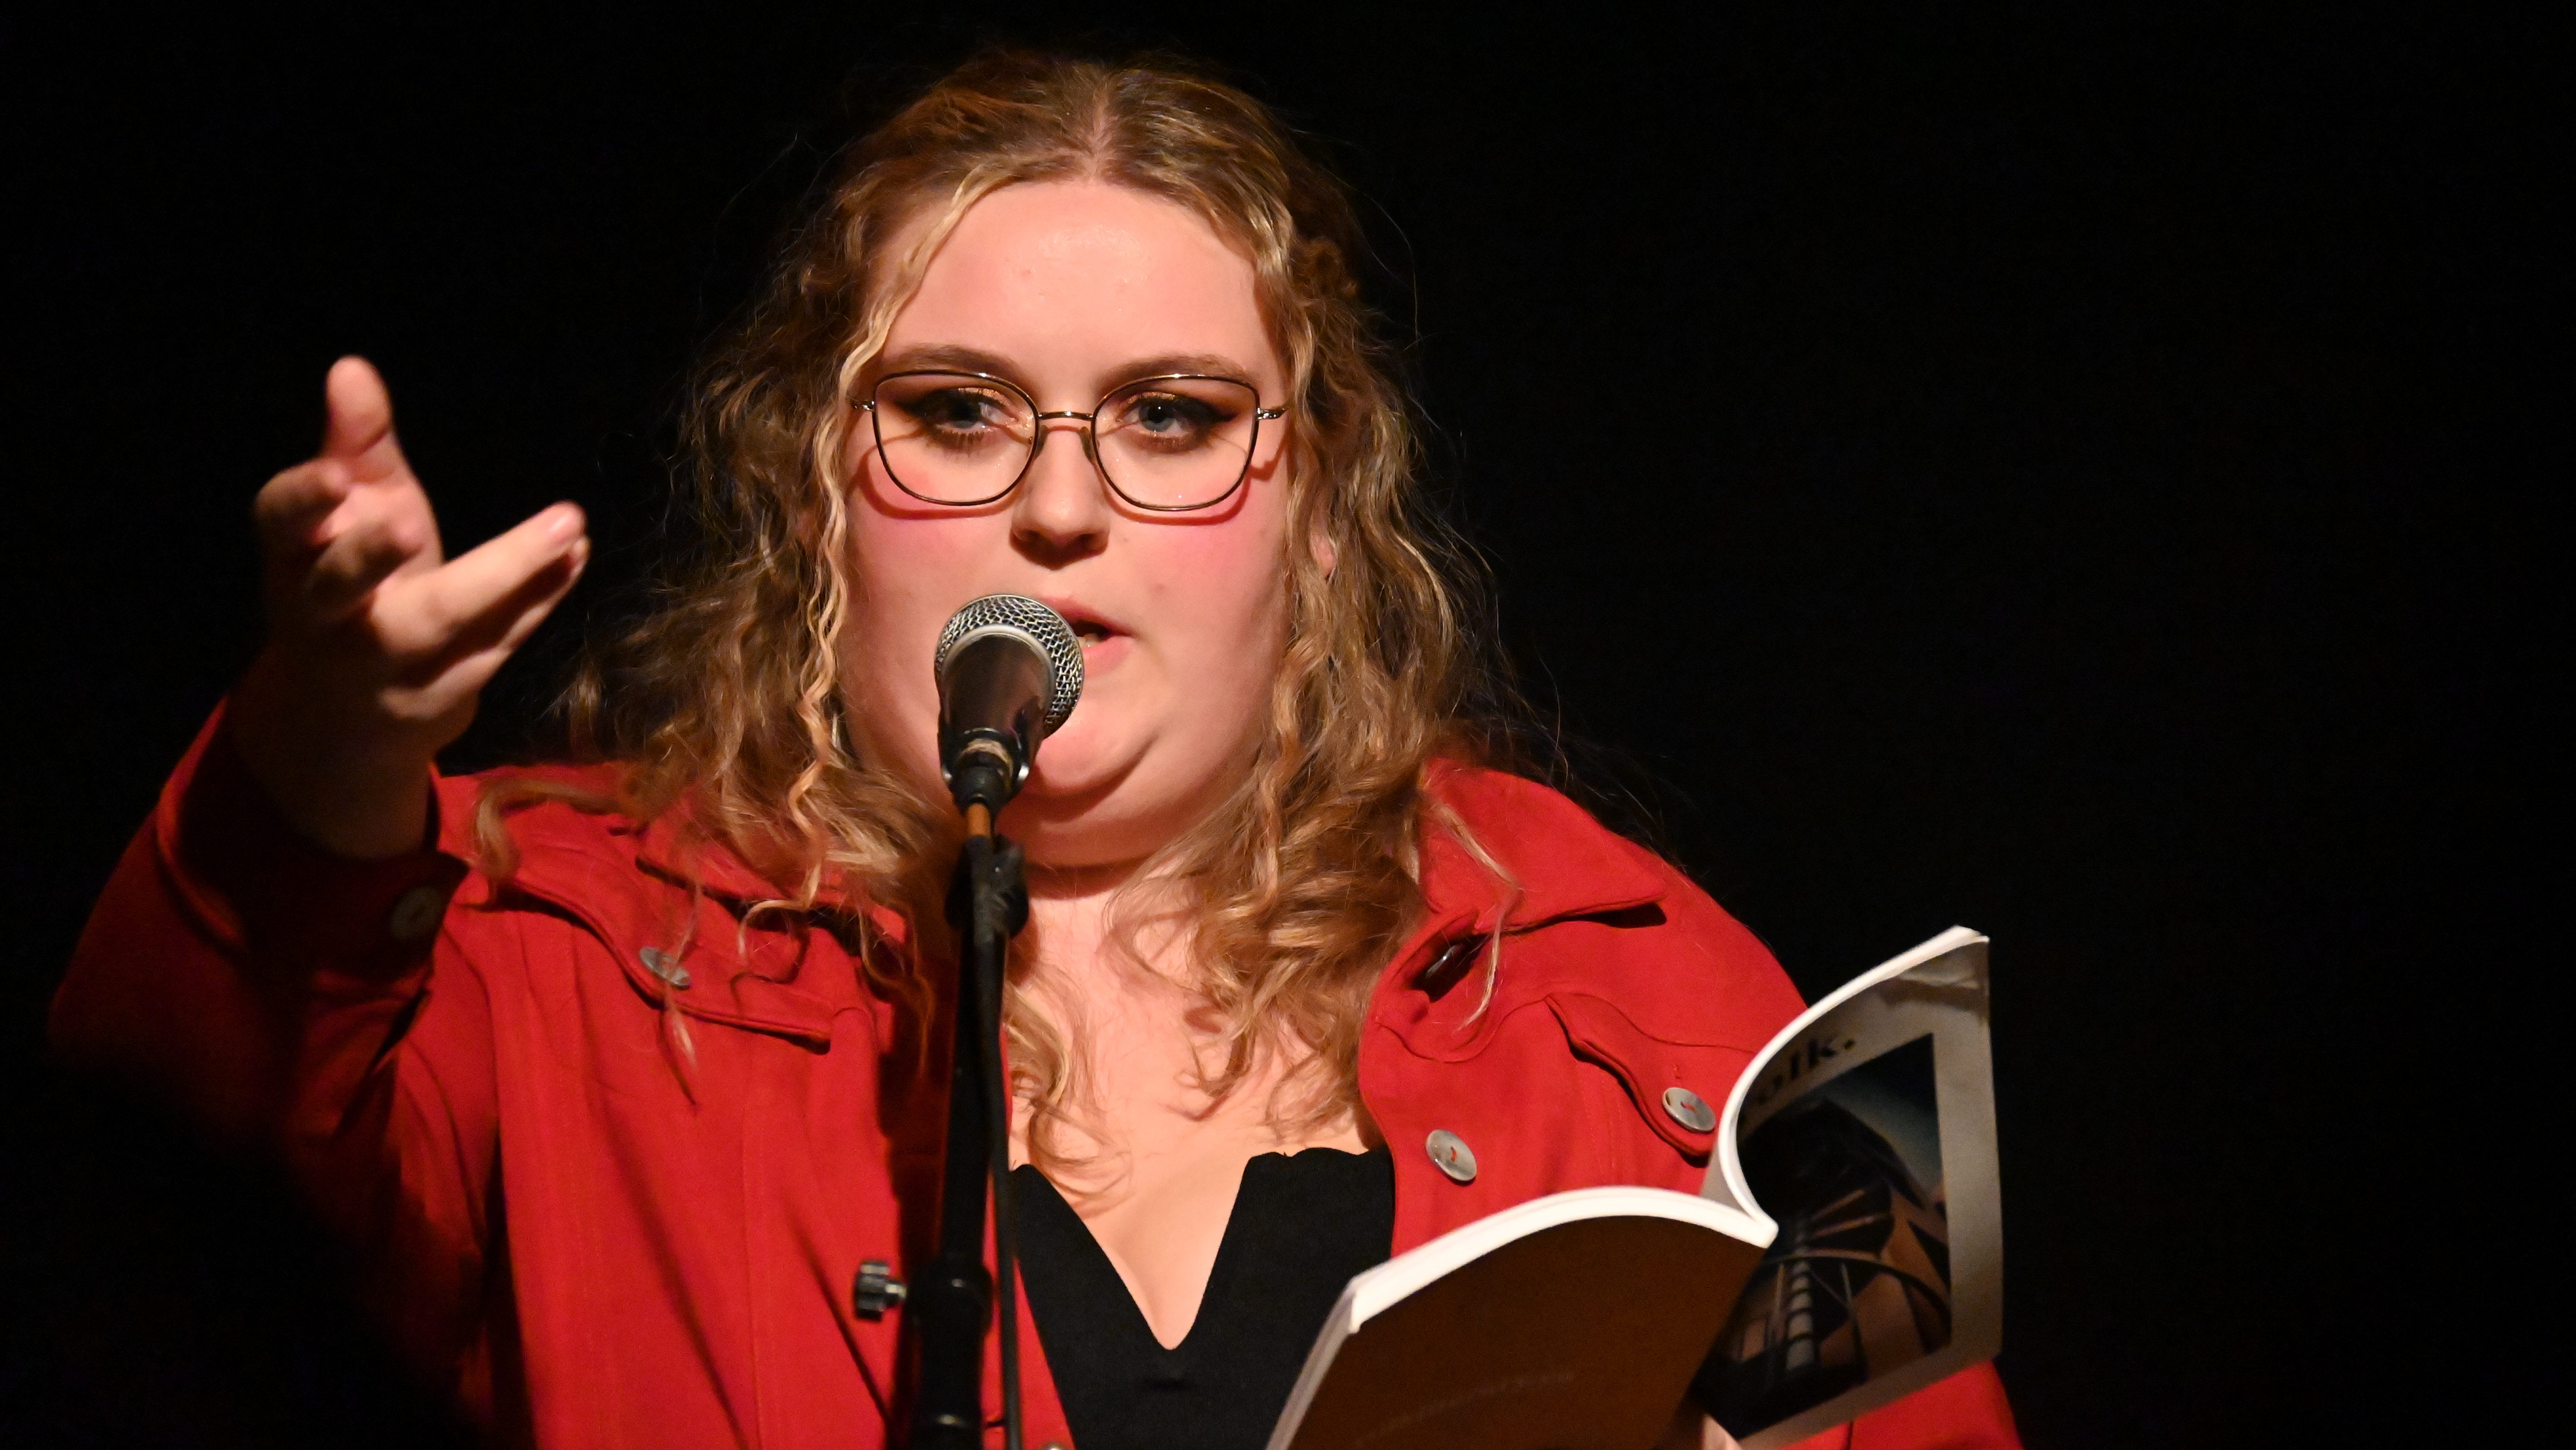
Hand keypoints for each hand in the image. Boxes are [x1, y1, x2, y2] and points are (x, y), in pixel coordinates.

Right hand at [229, 357, 588, 857]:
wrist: (345, 713)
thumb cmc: (351, 582)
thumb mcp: (351, 513)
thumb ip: (356, 444)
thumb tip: (351, 368)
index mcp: (293, 559)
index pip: (281, 524)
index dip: (302, 501)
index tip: (336, 476)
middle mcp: (326, 618)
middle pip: (344, 589)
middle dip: (371, 557)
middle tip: (408, 521)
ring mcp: (383, 668)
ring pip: (443, 620)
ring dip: (509, 574)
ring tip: (566, 525)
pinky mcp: (440, 697)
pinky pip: (498, 642)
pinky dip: (540, 598)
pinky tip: (574, 554)